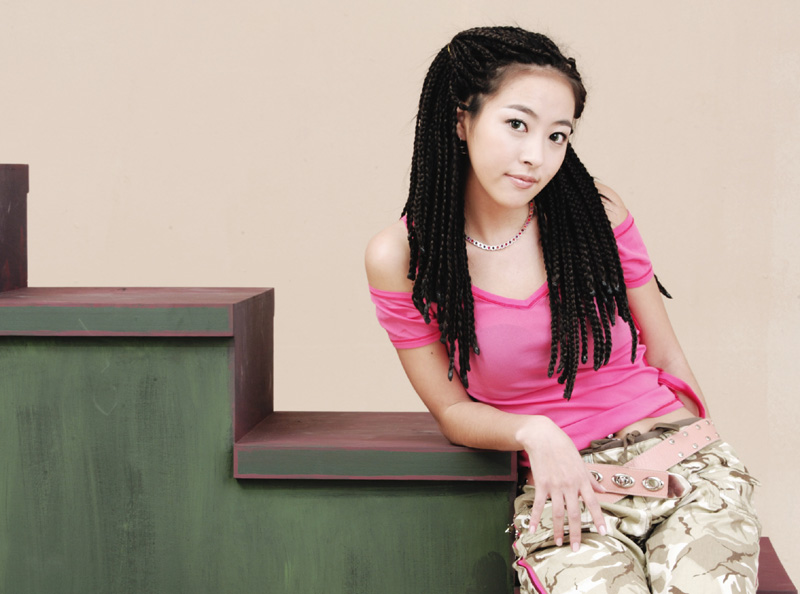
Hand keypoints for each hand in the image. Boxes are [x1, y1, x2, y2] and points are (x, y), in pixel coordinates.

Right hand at [517, 416, 606, 550]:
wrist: (543, 437)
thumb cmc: (563, 448)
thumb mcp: (581, 463)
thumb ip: (591, 480)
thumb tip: (604, 490)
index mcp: (582, 480)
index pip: (593, 503)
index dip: (599, 518)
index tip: (604, 532)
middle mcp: (570, 485)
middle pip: (574, 513)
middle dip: (576, 533)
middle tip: (576, 548)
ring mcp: (555, 486)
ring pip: (558, 513)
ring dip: (558, 530)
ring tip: (559, 543)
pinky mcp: (541, 484)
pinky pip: (539, 505)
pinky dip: (536, 518)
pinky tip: (532, 529)